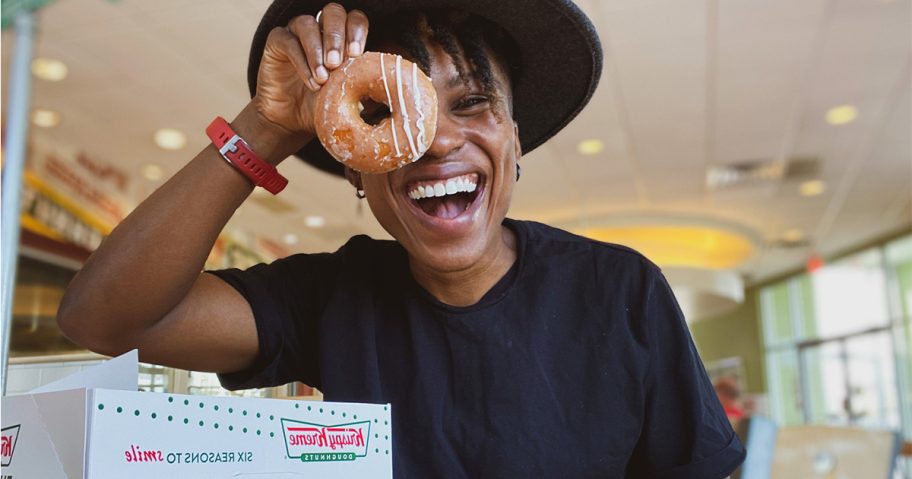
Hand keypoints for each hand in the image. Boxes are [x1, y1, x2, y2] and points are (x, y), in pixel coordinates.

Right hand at [253, 3, 368, 133]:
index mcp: (343, 37)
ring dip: (317, 50)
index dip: (356, 31)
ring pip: (307, 24)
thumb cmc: (323, 106)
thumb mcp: (347, 96)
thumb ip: (362, 85)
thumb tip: (387, 85)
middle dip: (336, 37)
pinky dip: (300, 60)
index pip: (354, 20)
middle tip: (336, 63)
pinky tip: (310, 81)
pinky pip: (288, 40)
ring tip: (322, 77)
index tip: (356, 54)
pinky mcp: (277, 42)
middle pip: (332, 13)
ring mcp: (297, 33)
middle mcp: (320, 29)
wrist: (292, 121)